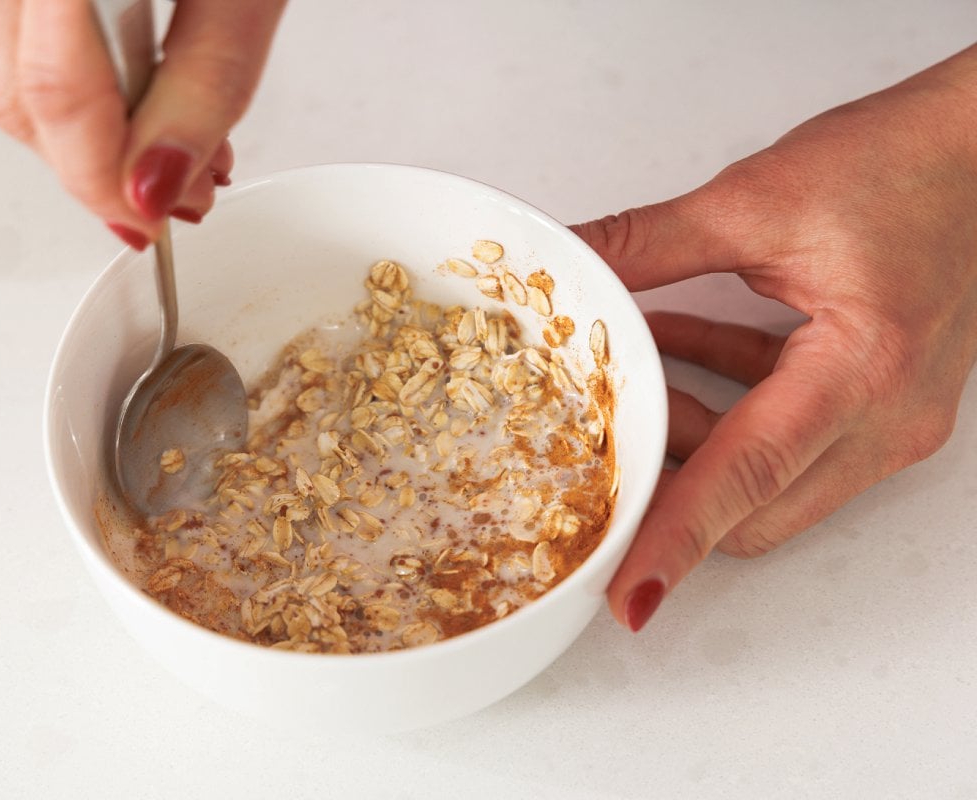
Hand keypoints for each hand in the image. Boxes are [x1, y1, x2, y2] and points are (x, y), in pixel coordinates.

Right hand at [0, 0, 285, 247]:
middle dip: (98, 170)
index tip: (157, 221)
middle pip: (17, 97)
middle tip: (177, 198)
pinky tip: (135, 105)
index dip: (106, 179)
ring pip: (4, 77)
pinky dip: (73, 91)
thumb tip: (156, 188)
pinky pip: (11, 41)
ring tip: (169, 157)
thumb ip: (202, 88)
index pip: (55, 96)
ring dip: (86, 139)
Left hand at [571, 44, 976, 631]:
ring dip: (695, 440)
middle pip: (757, 509)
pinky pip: (791, 442)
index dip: (676, 539)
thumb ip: (647, 244)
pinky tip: (681, 348)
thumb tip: (571, 267)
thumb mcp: (755, 201)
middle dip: (671, 486)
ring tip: (636, 374)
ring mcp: (896, 418)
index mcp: (863, 370)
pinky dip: (728, 408)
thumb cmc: (907, 162)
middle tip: (601, 442)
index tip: (627, 590)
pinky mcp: (884, 402)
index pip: (745, 477)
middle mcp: (891, 417)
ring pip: (771, 483)